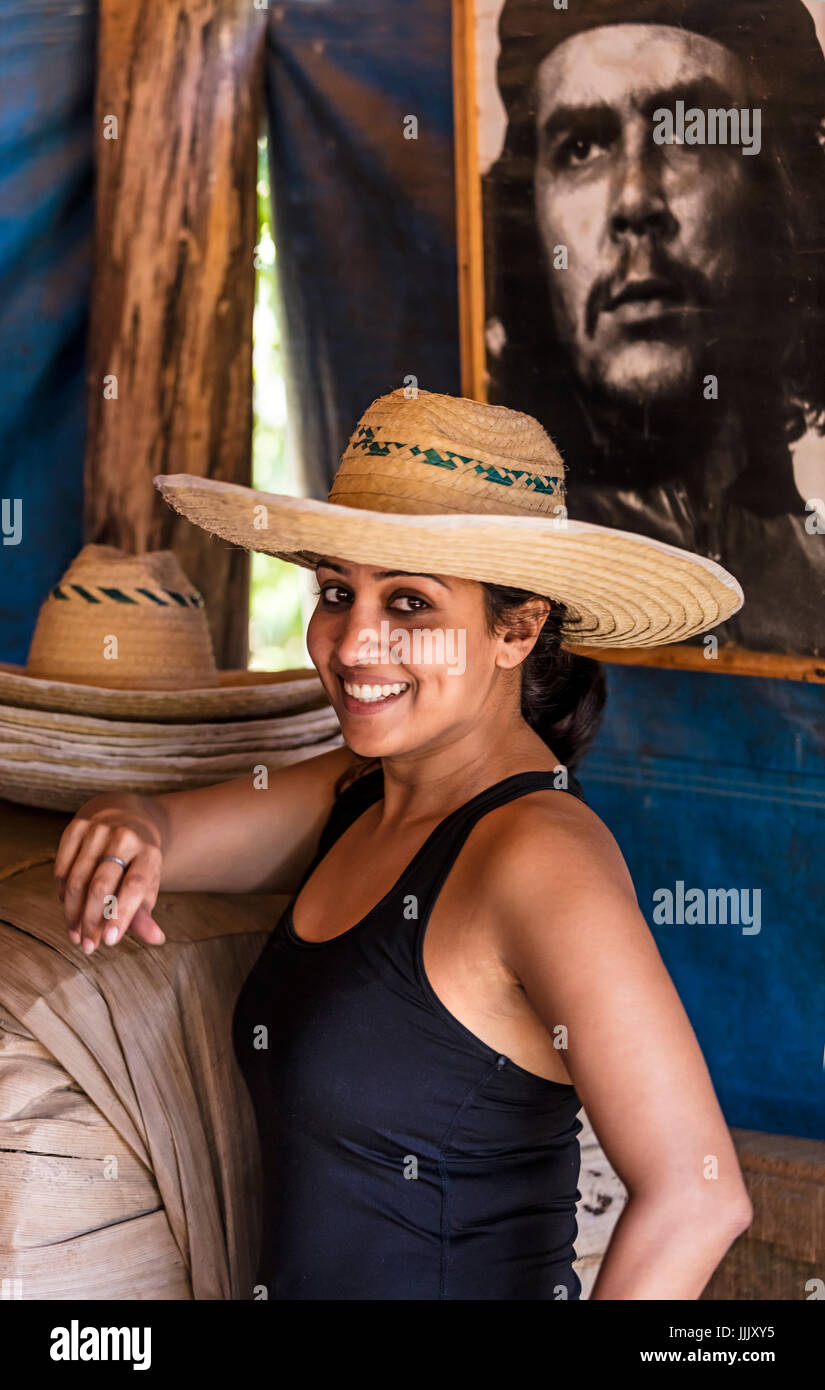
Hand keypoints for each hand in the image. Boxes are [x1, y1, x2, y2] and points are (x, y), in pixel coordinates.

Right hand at [54, 809, 166, 953]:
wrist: (124, 823)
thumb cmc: (136, 866)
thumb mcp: (146, 888)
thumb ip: (144, 914)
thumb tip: (156, 939)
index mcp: (149, 853)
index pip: (134, 886)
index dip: (121, 915)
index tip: (110, 942)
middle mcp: (124, 837)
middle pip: (101, 886)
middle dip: (92, 921)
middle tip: (88, 946)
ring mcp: (98, 830)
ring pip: (76, 880)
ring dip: (73, 913)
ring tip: (76, 934)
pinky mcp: (76, 827)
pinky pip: (61, 869)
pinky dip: (62, 894)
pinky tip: (69, 908)